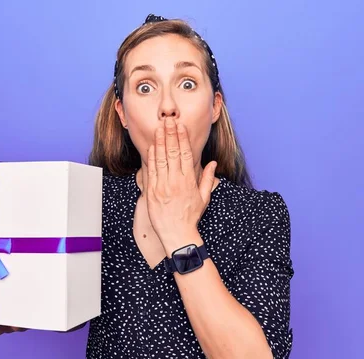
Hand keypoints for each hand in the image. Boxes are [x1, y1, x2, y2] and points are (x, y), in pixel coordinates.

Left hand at [146, 117, 216, 254]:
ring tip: (159, 127)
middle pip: (173, 152)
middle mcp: (176, 181)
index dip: (183, 138)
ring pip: (161, 158)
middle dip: (170, 134)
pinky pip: (151, 170)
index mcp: (189, 181)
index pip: (186, 154)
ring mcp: (163, 186)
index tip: (180, 126)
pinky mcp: (152, 191)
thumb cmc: (191, 217)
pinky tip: (152, 146)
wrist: (177, 234)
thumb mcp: (204, 198)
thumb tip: (213, 163)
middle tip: (168, 120)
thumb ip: (208, 179)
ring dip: (160, 141)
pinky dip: (151, 157)